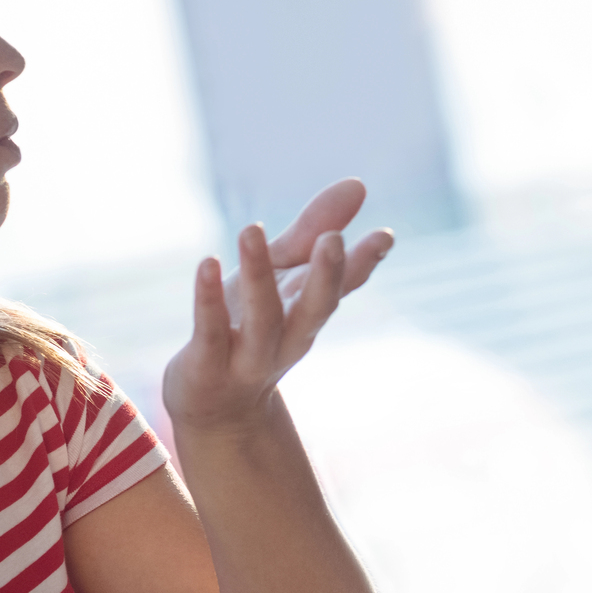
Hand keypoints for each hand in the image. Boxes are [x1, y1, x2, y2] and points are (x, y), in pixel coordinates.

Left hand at [163, 180, 393, 431]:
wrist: (213, 408)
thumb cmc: (249, 329)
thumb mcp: (281, 276)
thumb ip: (313, 232)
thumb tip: (359, 184)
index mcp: (307, 312)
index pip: (341, 286)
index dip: (363, 263)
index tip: (384, 237)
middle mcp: (287, 337)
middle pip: (314, 310)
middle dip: (326, 277)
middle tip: (333, 240)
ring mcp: (249, 357)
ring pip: (262, 320)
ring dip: (258, 275)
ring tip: (251, 229)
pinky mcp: (208, 367)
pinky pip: (210, 332)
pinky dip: (209, 300)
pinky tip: (207, 263)